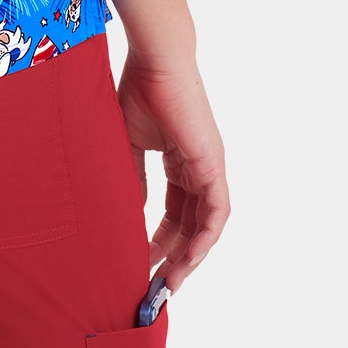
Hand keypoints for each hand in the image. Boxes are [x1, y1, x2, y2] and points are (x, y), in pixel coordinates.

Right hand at [115, 49, 229, 293]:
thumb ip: (134, 177)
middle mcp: (199, 169)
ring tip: (168, 283)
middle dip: (174, 258)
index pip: (175, 212)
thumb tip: (131, 212)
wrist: (155, 60)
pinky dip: (205, 238)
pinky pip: (217, 212)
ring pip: (206, 225)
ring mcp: (209, 168)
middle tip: (154, 286)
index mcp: (180, 162)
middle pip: (191, 224)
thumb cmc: (139, 90)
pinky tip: (189, 259)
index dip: (161, 240)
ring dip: (190, 257)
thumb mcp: (130, 143)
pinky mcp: (213, 165)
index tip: (143, 263)